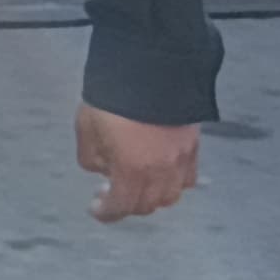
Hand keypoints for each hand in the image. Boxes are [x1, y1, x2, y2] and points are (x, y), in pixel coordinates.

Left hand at [75, 104, 200, 222]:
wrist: (148, 67)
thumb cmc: (112, 97)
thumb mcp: (86, 128)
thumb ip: (91, 158)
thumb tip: (103, 170)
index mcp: (132, 170)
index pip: (121, 207)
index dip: (106, 213)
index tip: (96, 209)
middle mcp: (160, 170)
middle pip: (147, 205)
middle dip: (127, 203)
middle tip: (111, 190)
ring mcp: (181, 158)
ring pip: (171, 195)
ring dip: (152, 196)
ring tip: (137, 183)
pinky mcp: (193, 144)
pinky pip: (187, 177)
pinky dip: (174, 182)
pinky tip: (160, 172)